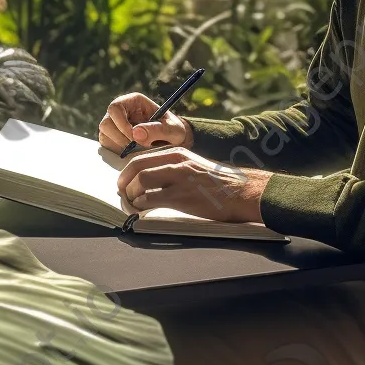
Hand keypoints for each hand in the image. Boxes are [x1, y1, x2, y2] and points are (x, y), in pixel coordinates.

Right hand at [99, 92, 192, 153]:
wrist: (172, 141)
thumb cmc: (173, 131)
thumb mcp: (172, 130)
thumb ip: (157, 130)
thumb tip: (136, 133)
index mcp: (133, 101)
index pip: (115, 108)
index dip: (121, 124)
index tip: (134, 139)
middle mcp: (121, 111)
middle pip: (106, 123)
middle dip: (120, 139)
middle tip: (137, 147)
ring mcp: (114, 124)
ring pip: (104, 135)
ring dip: (119, 146)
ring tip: (138, 150)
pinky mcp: (112, 138)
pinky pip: (107, 145)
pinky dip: (117, 151)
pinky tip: (132, 153)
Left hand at [115, 147, 272, 223]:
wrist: (242, 192)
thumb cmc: (218, 183)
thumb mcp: (193, 165)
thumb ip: (173, 167)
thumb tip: (148, 178)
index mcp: (177, 153)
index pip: (141, 158)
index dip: (127, 172)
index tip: (123, 183)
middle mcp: (176, 162)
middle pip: (136, 167)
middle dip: (124, 182)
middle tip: (122, 194)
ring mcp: (179, 179)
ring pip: (140, 182)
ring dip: (131, 195)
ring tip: (132, 205)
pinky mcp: (182, 197)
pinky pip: (151, 199)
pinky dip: (141, 206)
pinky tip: (143, 211)